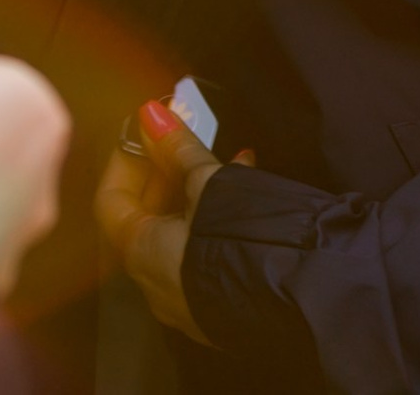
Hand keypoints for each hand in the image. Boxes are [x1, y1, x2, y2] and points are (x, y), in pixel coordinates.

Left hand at [95, 98, 253, 344]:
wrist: (308, 302)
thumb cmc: (247, 240)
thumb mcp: (211, 184)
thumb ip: (177, 149)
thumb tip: (149, 113)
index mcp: (141, 255)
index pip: (111, 200)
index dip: (126, 158)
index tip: (146, 128)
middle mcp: (156, 285)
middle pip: (145, 217)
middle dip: (164, 171)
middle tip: (182, 135)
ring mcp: (190, 302)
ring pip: (179, 234)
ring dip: (194, 191)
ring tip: (226, 154)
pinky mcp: (223, 305)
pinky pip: (205, 253)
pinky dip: (214, 218)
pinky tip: (247, 184)